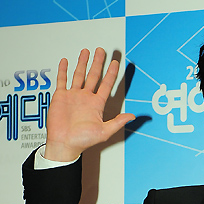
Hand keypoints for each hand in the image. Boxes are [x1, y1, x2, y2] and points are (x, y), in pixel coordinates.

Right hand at [44, 47, 134, 161]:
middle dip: (98, 63)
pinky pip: (62, 80)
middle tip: (101, 51)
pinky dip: (63, 70)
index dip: (112, 73)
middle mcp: (85, 98)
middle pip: (93, 75)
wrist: (64, 144)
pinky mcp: (61, 96)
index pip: (106, 84)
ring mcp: (73, 96)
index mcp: (96, 105)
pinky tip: (66, 61)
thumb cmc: (83, 141)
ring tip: (86, 51)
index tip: (116, 63)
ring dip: (82, 63)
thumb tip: (133, 116)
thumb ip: (118, 122)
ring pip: (79, 75)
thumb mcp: (104, 132)